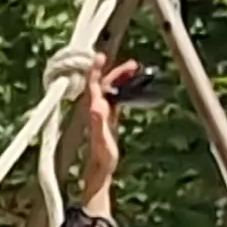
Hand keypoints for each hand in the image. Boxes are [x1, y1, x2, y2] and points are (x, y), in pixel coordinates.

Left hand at [72, 58, 134, 197]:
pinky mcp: (107, 118)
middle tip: (133, 65)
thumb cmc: (101, 159)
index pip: (92, 84)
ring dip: (119, 78)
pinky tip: (129, 86)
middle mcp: (94, 109)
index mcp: (92, 110)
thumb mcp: (102, 141)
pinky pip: (113, 97)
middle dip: (115, 71)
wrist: (100, 171)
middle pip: (102, 84)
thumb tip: (96, 105)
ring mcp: (100, 113)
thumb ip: (98, 123)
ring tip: (135, 70)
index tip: (101, 56)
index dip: (95, 69)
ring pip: (109, 89)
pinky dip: (121, 89)